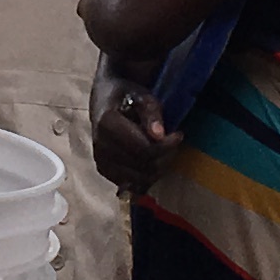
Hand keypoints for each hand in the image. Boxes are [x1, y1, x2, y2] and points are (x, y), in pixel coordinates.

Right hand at [92, 76, 179, 193]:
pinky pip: (131, 183)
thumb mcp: (143, 96)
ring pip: (138, 179)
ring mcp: (101, 161)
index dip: (166, 146)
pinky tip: (151, 159)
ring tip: (162, 150)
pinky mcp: (103, 170)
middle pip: (143, 166)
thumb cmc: (127, 96)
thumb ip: (152, 114)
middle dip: (164, 157)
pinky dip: (145, 175)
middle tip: (172, 143)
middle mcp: (100, 146)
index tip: (179, 134)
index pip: (144, 149)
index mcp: (107, 124)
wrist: (105, 100)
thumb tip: (159, 135)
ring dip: (156, 168)